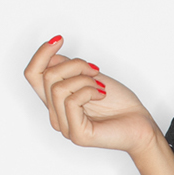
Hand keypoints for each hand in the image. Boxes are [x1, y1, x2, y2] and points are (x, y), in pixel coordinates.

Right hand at [23, 35, 158, 154]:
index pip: (32, 74)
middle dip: (74, 65)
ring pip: (58, 88)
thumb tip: (51, 56)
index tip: (59, 39)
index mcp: (56, 101)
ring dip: (83, 80)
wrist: (141, 125)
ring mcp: (65, 127)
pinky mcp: (77, 135)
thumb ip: (67, 68)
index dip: (41, 53)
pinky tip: (101, 96)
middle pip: (46, 77)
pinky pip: (71, 102)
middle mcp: (56, 115)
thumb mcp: (90, 76)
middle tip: (94, 70)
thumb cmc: (119, 103)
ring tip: (99, 87)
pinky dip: (88, 92)